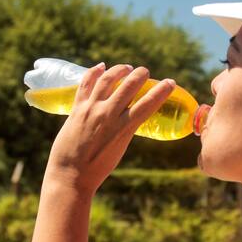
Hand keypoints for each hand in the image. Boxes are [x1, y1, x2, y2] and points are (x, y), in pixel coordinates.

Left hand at [43, 63, 175, 196]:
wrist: (71, 174)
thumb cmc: (97, 167)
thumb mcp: (120, 147)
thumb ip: (124, 128)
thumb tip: (129, 114)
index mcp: (123, 129)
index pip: (148, 104)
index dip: (161, 91)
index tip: (170, 82)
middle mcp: (108, 115)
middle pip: (128, 85)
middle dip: (140, 74)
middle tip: (144, 71)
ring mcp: (91, 110)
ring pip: (107, 79)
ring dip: (119, 70)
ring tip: (126, 68)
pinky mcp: (77, 109)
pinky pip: (86, 84)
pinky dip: (94, 72)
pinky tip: (100, 66)